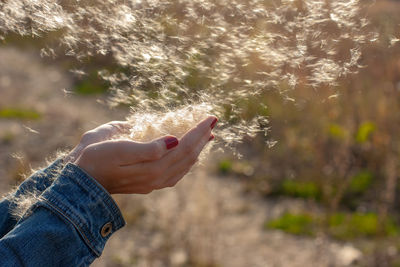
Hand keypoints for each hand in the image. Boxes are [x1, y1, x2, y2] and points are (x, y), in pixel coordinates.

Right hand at [74, 116, 216, 193]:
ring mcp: (153, 183)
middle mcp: (157, 178)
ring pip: (184, 165)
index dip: (198, 131)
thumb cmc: (97, 159)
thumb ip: (150, 148)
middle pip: (188, 156)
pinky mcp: (148, 184)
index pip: (184, 146)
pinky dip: (187, 162)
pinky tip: (189, 157)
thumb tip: (175, 140)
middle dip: (202, 138)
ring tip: (207, 137)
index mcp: (152, 167)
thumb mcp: (121, 149)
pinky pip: (176, 173)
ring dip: (197, 149)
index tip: (210, 117)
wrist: (81, 181)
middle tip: (212, 122)